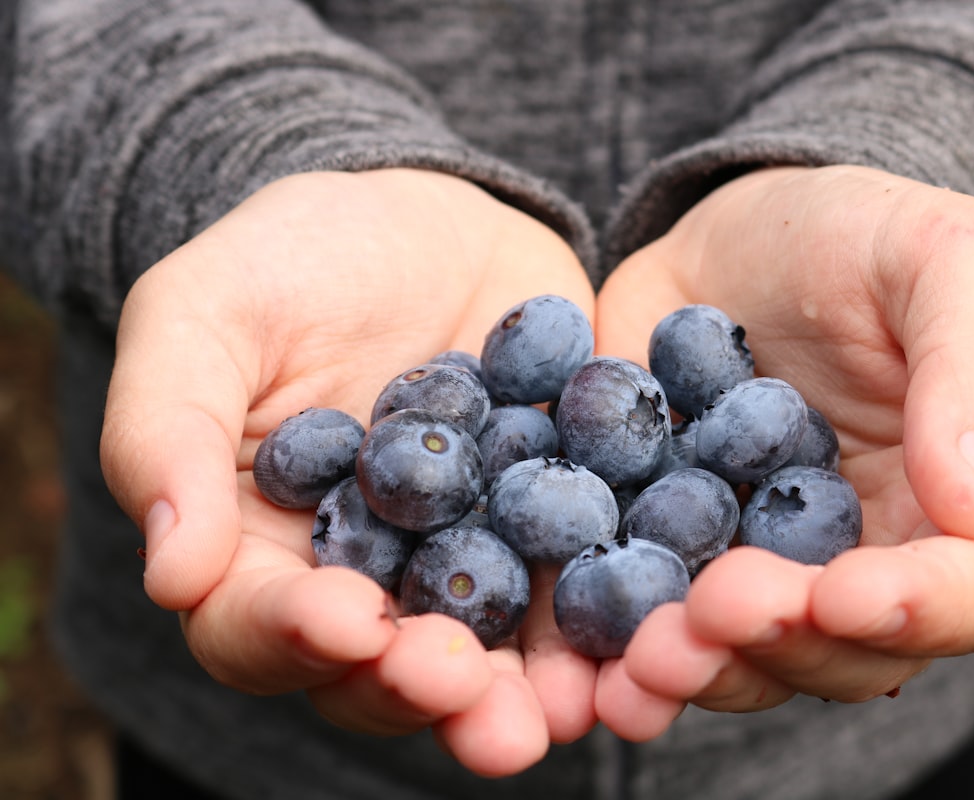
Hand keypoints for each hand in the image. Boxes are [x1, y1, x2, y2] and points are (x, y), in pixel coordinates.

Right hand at [99, 168, 599, 775]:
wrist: (420, 215)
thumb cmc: (288, 261)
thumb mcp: (202, 316)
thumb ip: (168, 435)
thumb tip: (170, 574)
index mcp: (265, 551)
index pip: (259, 624)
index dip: (293, 634)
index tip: (343, 621)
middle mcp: (373, 580)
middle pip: (383, 669)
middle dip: (421, 686)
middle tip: (460, 686)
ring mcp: (472, 561)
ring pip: (492, 653)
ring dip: (528, 692)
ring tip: (570, 708)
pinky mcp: (559, 524)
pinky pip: (584, 581)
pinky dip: (614, 615)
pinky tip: (649, 628)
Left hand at [591, 165, 973, 735]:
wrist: (734, 242)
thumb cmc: (863, 237)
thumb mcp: (944, 257)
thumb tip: (973, 505)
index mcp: (972, 505)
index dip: (923, 609)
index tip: (843, 596)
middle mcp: (877, 563)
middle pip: (852, 650)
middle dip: (785, 647)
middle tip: (713, 614)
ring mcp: (772, 574)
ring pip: (751, 660)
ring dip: (699, 671)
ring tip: (638, 659)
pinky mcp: (681, 562)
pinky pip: (657, 624)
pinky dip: (619, 656)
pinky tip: (583, 667)